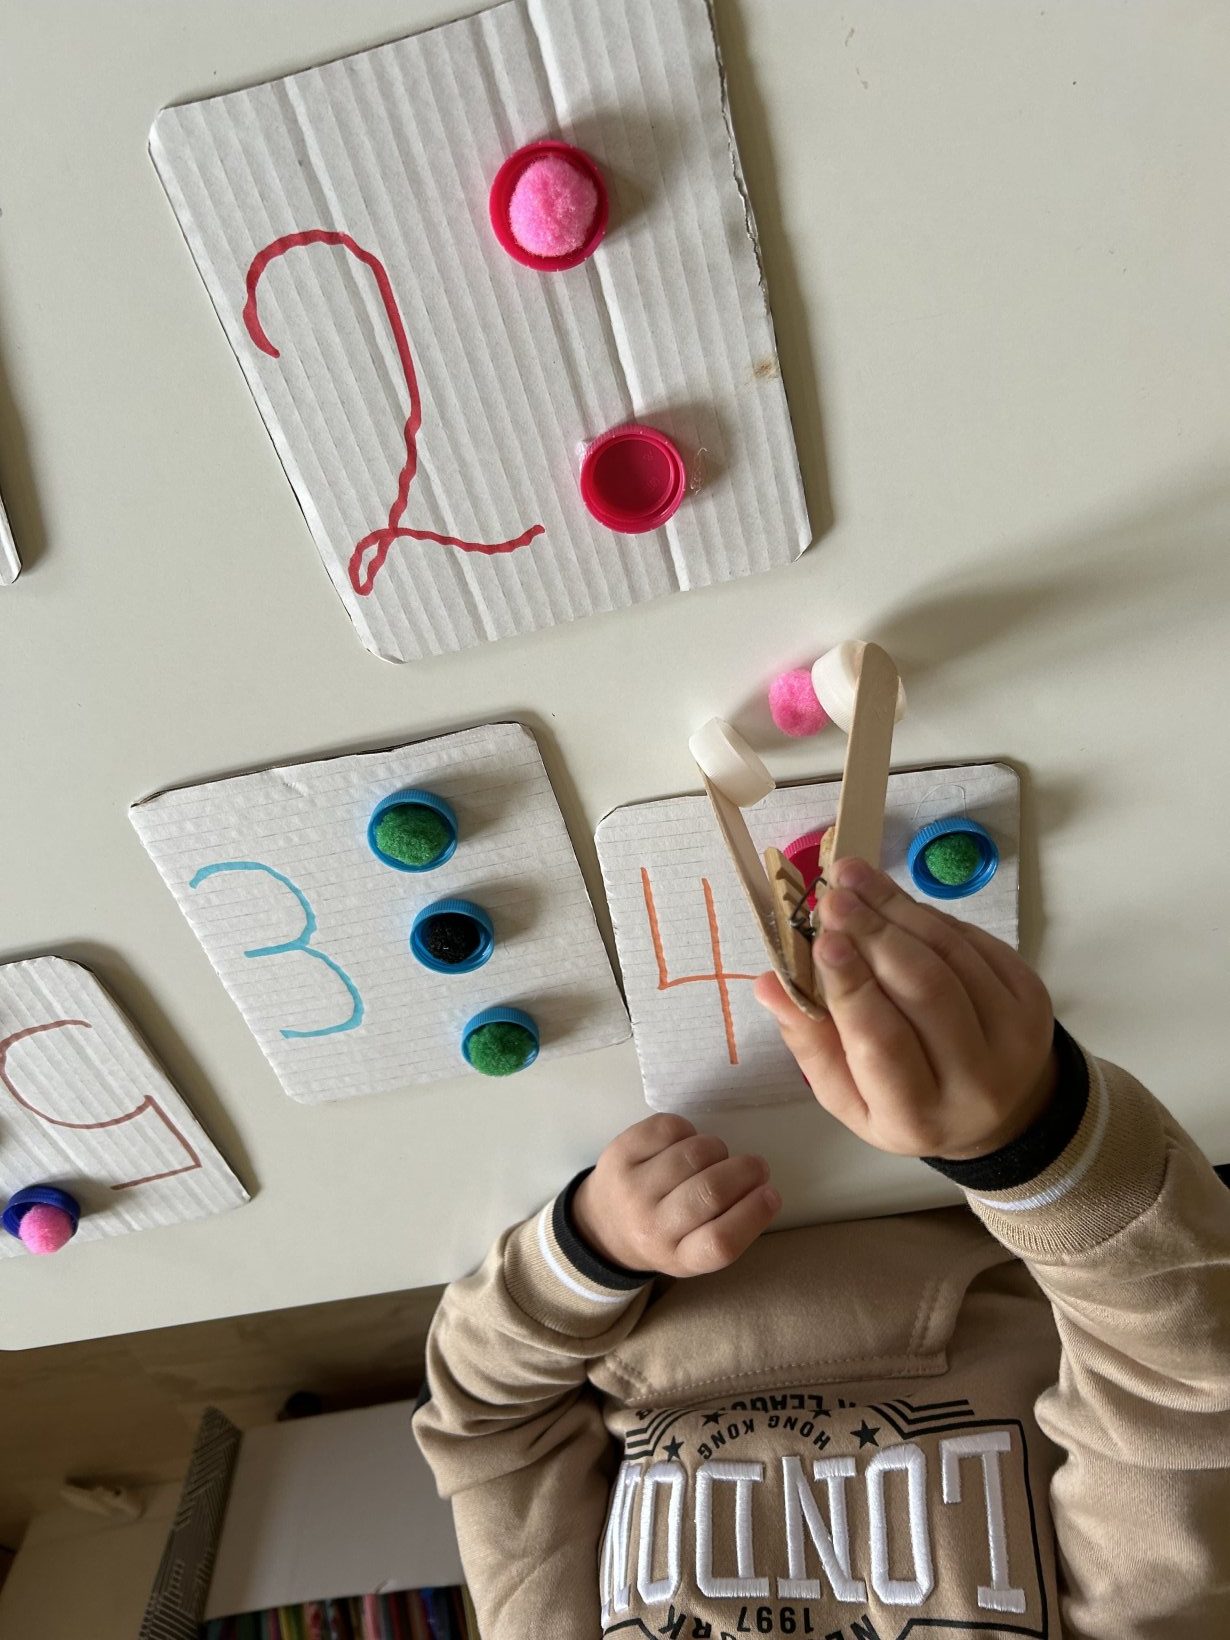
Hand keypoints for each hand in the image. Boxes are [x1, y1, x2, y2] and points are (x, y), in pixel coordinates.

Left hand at [572, 1114, 781, 1276]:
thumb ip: (729, 1228)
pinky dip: (689, 1130)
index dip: (754, 1214)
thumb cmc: (665, 1236)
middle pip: (710, 1192)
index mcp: (677, 1258)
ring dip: (717, 1149)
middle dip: (745, 1171)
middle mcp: (650, 1227)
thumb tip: (763, 1189)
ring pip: (692, 1154)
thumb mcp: (695, 1252)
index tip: (771, 1193)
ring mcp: (631, 1188)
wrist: (603, 1226)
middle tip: (756, 1167)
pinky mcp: (619, 1153)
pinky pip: (668, 1128)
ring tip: (717, 1157)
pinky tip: (687, 1143)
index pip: (720, 1243)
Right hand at [755, 857, 1055, 1160]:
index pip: (882, 1042)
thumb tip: (770, 984)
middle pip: (925, 989)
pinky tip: (892, 901)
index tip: (822, 939)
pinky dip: (928, 915)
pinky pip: (974, 942)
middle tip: (833, 897)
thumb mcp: (848, 1096)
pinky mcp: (1032, 997)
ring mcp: (1014, 1035)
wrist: (997, 1110)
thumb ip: (809, 1043)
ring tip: (853, 879)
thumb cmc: (905, 1104)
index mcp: (916, 1116)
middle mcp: (975, 1081)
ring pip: (952, 955)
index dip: (852, 986)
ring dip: (898, 910)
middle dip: (874, 934)